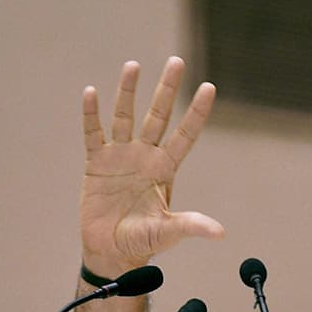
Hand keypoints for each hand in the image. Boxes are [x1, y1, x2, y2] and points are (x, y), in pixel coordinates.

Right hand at [80, 57, 224, 276]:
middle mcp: (145, 155)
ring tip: (134, 65)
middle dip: (168, 89)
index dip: (197, 111)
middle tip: (177, 61)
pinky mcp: (96, 163)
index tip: (209, 86)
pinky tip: (91, 93)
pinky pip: (93, 133)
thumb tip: (220, 233)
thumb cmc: (143, 240)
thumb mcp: (169, 232)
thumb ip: (191, 226)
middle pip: (159, 115)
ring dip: (128, 92)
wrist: (112, 250)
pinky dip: (91, 114)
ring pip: (126, 116)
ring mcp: (121, 156)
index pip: (186, 134)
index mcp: (166, 168)